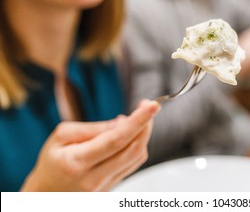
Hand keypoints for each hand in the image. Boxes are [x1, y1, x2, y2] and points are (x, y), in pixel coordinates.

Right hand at [21, 100, 159, 191]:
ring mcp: (105, 186)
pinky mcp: (113, 188)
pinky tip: (128, 135)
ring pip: (137, 157)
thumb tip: (122, 122)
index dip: (138, 120)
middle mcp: (94, 178)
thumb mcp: (61, 137)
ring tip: (133, 119)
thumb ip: (92, 129)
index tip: (152, 105)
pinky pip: (133, 164)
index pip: (116, 139)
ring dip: (142, 134)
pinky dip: (136, 145)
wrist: (46, 194)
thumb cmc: (52, 162)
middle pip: (134, 149)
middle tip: (148, 106)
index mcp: (77, 162)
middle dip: (146, 124)